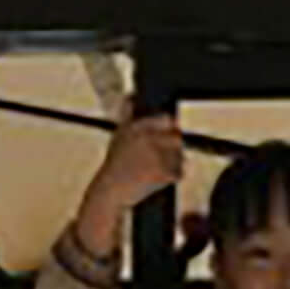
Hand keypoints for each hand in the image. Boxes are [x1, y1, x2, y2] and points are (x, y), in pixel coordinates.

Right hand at [74, 105, 185, 258]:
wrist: (109, 194)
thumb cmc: (115, 166)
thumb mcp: (118, 135)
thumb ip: (128, 115)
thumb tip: (131, 95)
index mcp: (135, 126)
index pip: (166, 119)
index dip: (169, 127)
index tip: (168, 134)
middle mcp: (146, 137)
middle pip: (177, 138)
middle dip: (174, 148)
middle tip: (160, 158)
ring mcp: (156, 155)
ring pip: (180, 156)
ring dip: (174, 164)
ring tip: (153, 171)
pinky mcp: (162, 172)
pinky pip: (179, 173)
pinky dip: (172, 178)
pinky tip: (157, 180)